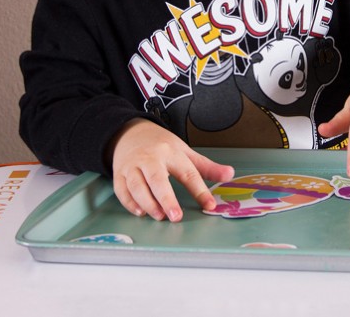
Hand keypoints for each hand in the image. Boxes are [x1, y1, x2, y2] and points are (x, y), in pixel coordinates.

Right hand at [110, 119, 234, 221]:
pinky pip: (122, 190)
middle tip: (175, 216)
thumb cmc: (160, 145)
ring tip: (159, 216)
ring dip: (147, 203)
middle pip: (157, 178)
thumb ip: (207, 167)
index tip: (209, 205)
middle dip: (166, 198)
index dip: (200, 190)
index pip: (188, 172)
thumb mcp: (185, 152)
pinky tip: (140, 212)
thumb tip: (229, 174)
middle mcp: (151, 158)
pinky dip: (130, 203)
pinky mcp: (119, 174)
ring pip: (137, 185)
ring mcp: (133, 166)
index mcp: (171, 152)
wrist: (130, 133)